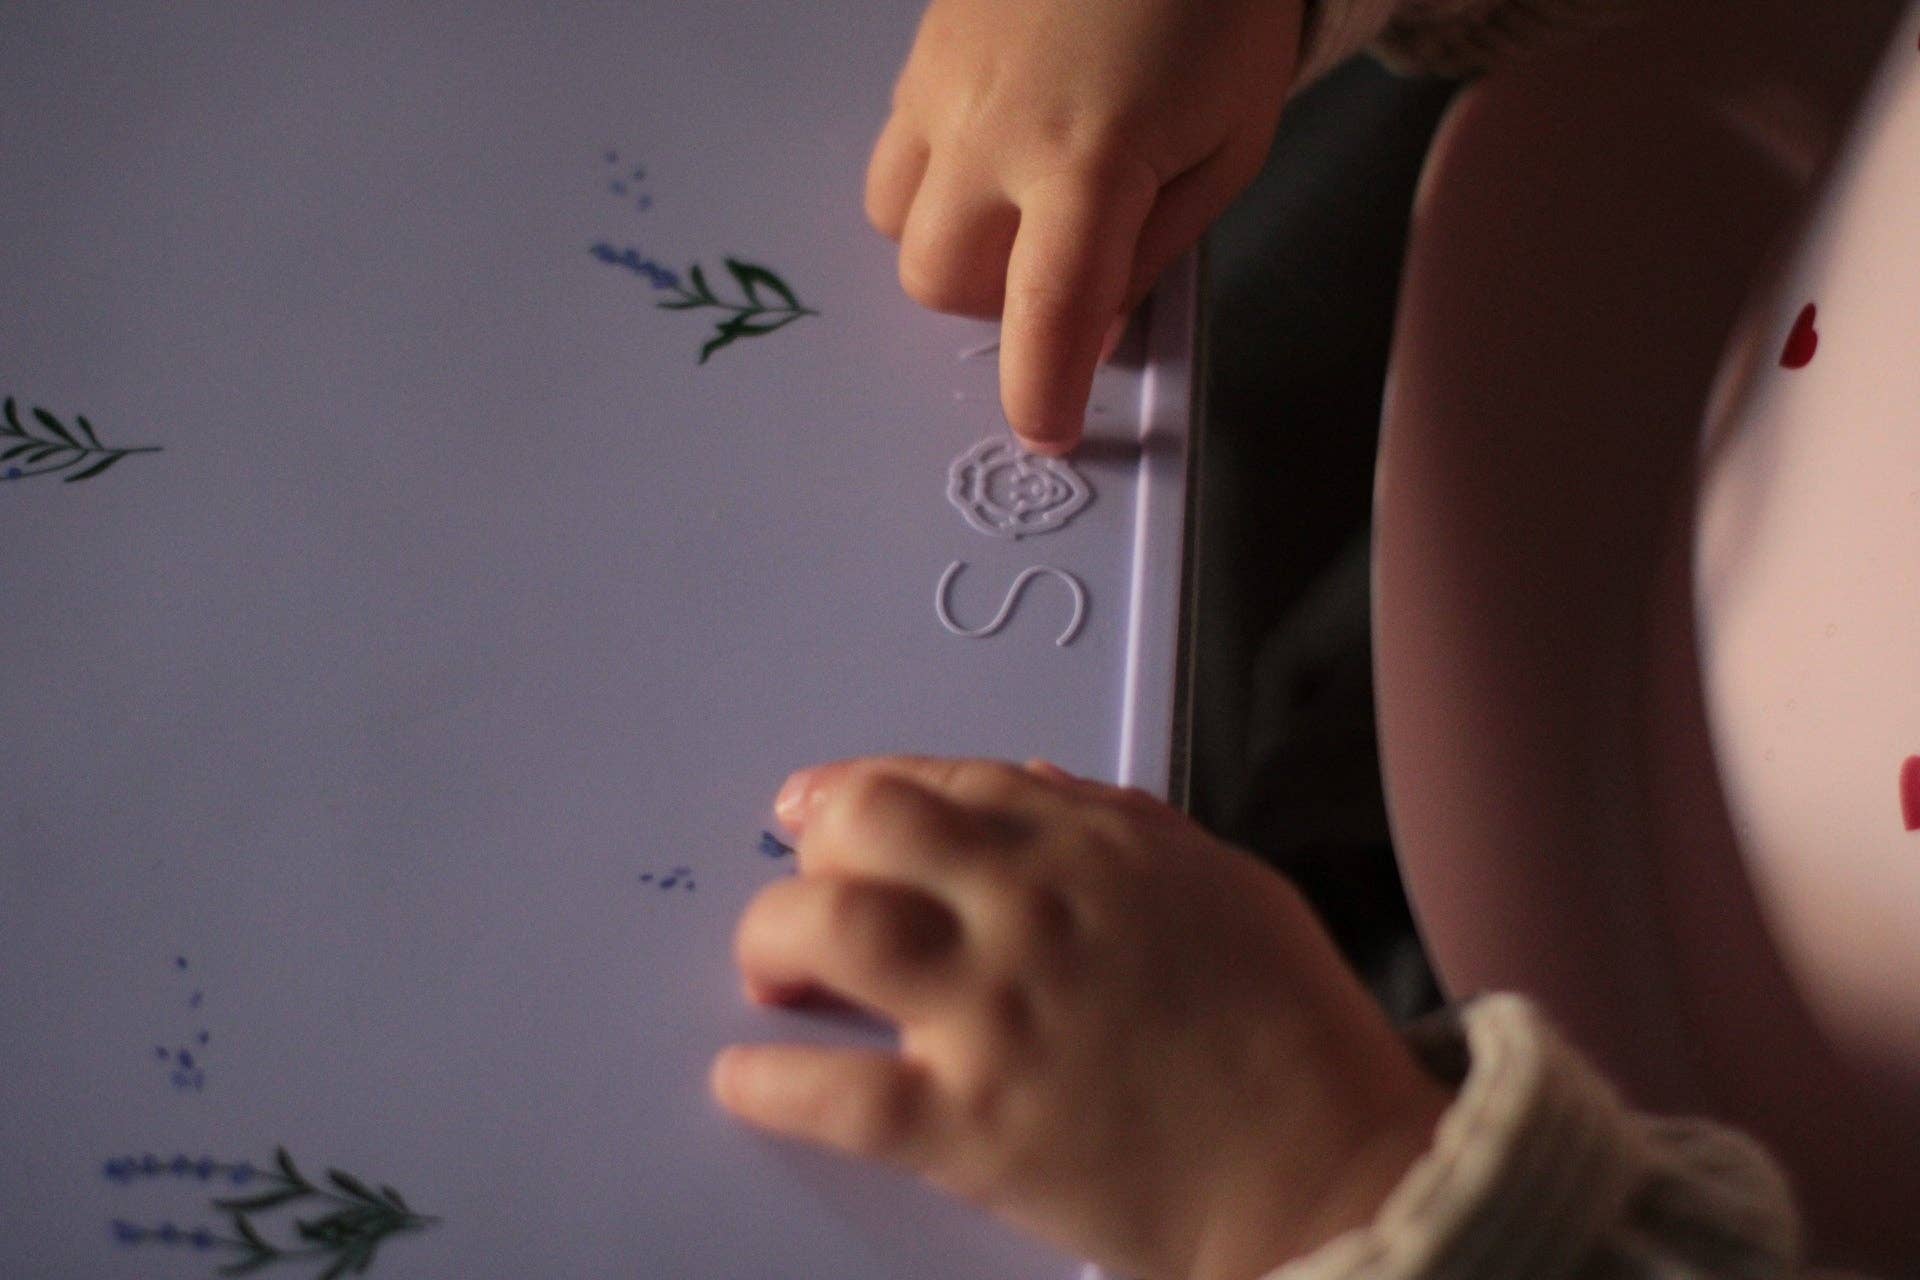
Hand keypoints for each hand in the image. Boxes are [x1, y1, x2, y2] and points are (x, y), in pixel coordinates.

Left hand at [712, 758, 1449, 1279]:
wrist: (1332, 1168)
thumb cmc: (1293, 1029)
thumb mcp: (1221, 880)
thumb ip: (1119, 823)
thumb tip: (1028, 785)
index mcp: (1091, 846)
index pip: (938, 781)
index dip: (857, 789)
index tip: (817, 807)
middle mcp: (1030, 908)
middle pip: (861, 829)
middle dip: (808, 847)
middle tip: (794, 887)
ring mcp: (995, 1012)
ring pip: (827, 931)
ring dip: (773, 943)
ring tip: (772, 978)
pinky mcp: (975, 1125)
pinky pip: (834, 1092)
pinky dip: (772, 1083)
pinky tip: (747, 1080)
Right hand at [866, 0, 1304, 453]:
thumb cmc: (1221, 17)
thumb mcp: (1227, 151)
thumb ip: (1150, 253)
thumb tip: (1086, 336)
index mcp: (1090, 161)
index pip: (1044, 314)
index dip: (1041, 393)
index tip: (1050, 436)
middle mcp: (994, 129)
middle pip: (939, 280)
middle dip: (994, 307)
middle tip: (1058, 275)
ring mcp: (943, 83)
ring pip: (896, 221)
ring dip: (952, 245)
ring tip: (1015, 213)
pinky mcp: (921, 48)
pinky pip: (895, 150)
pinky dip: (936, 180)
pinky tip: (995, 149)